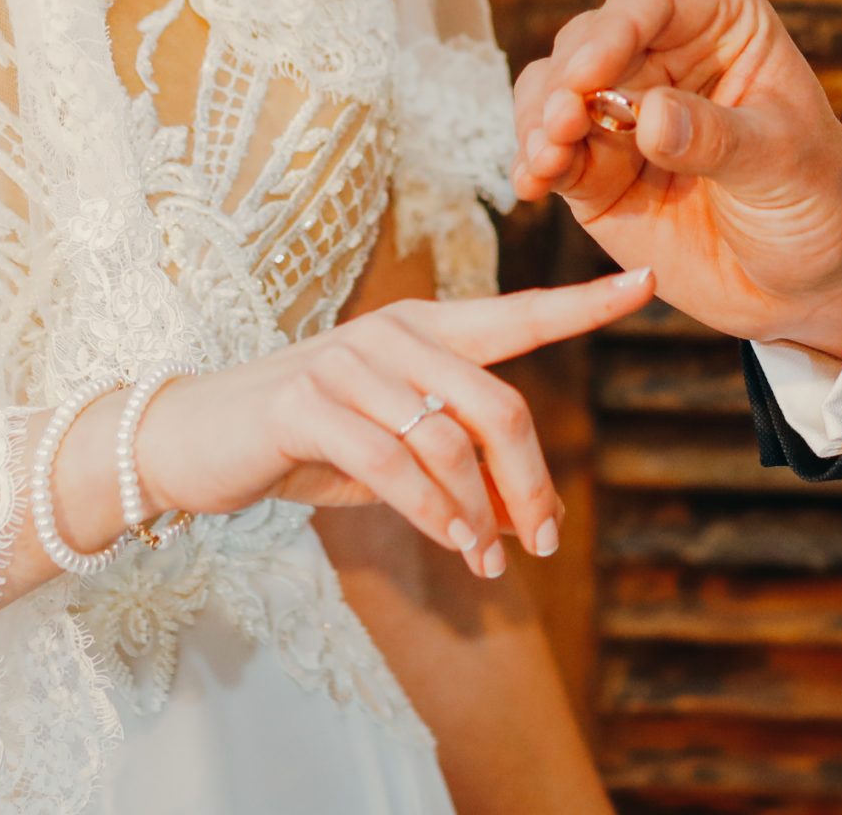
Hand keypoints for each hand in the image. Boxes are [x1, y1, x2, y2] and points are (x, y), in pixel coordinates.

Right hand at [125, 270, 650, 581]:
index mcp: (421, 329)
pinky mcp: (304, 404)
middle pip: (497, 401)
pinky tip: (453, 543)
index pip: (516, 313)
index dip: (583, 303)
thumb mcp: (393, 449)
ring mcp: (345, 362)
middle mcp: (390, 333)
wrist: (193, 441)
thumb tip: (523, 514)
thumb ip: (456, 461)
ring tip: (488, 558)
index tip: (647, 282)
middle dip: (530, 480)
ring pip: (448, 440)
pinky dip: (433, 512)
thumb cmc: (305, 443)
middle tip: (542, 541)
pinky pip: (394, 463)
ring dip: (478, 513)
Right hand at [512, 0, 841, 358]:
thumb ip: (717, 137)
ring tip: (545, 159)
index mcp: (719, 23)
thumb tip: (649, 117)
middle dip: (565, 84)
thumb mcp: (783, 163)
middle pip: (586, 44)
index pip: (648, 5)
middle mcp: (660, 54)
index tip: (588, 77)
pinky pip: (549, 153)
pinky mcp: (596, 168)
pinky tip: (533, 184)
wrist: (815, 279)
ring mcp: (621, 111)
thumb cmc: (818, 199)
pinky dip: (534, 164)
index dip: (611, 34)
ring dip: (538, 122)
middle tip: (559, 125)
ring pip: (552, 92)